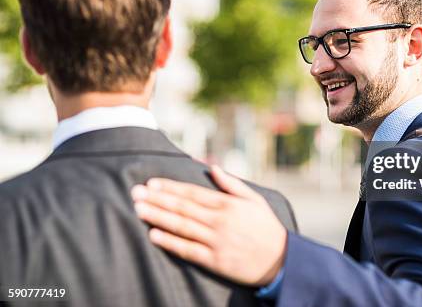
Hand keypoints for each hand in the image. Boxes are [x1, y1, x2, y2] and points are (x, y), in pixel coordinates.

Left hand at [130, 166, 287, 286]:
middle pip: (182, 207)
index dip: (170, 188)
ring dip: (158, 217)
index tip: (151, 183)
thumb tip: (212, 167)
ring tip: (138, 209)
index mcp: (228, 204)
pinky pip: (188, 250)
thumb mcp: (254, 199)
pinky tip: (154, 235)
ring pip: (181, 226)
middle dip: (157, 199)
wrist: (280, 259)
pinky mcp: (215, 260)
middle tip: (135, 193)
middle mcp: (219, 220)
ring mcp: (216, 240)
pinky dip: (170, 242)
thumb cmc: (266, 227)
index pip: (192, 193)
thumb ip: (231, 183)